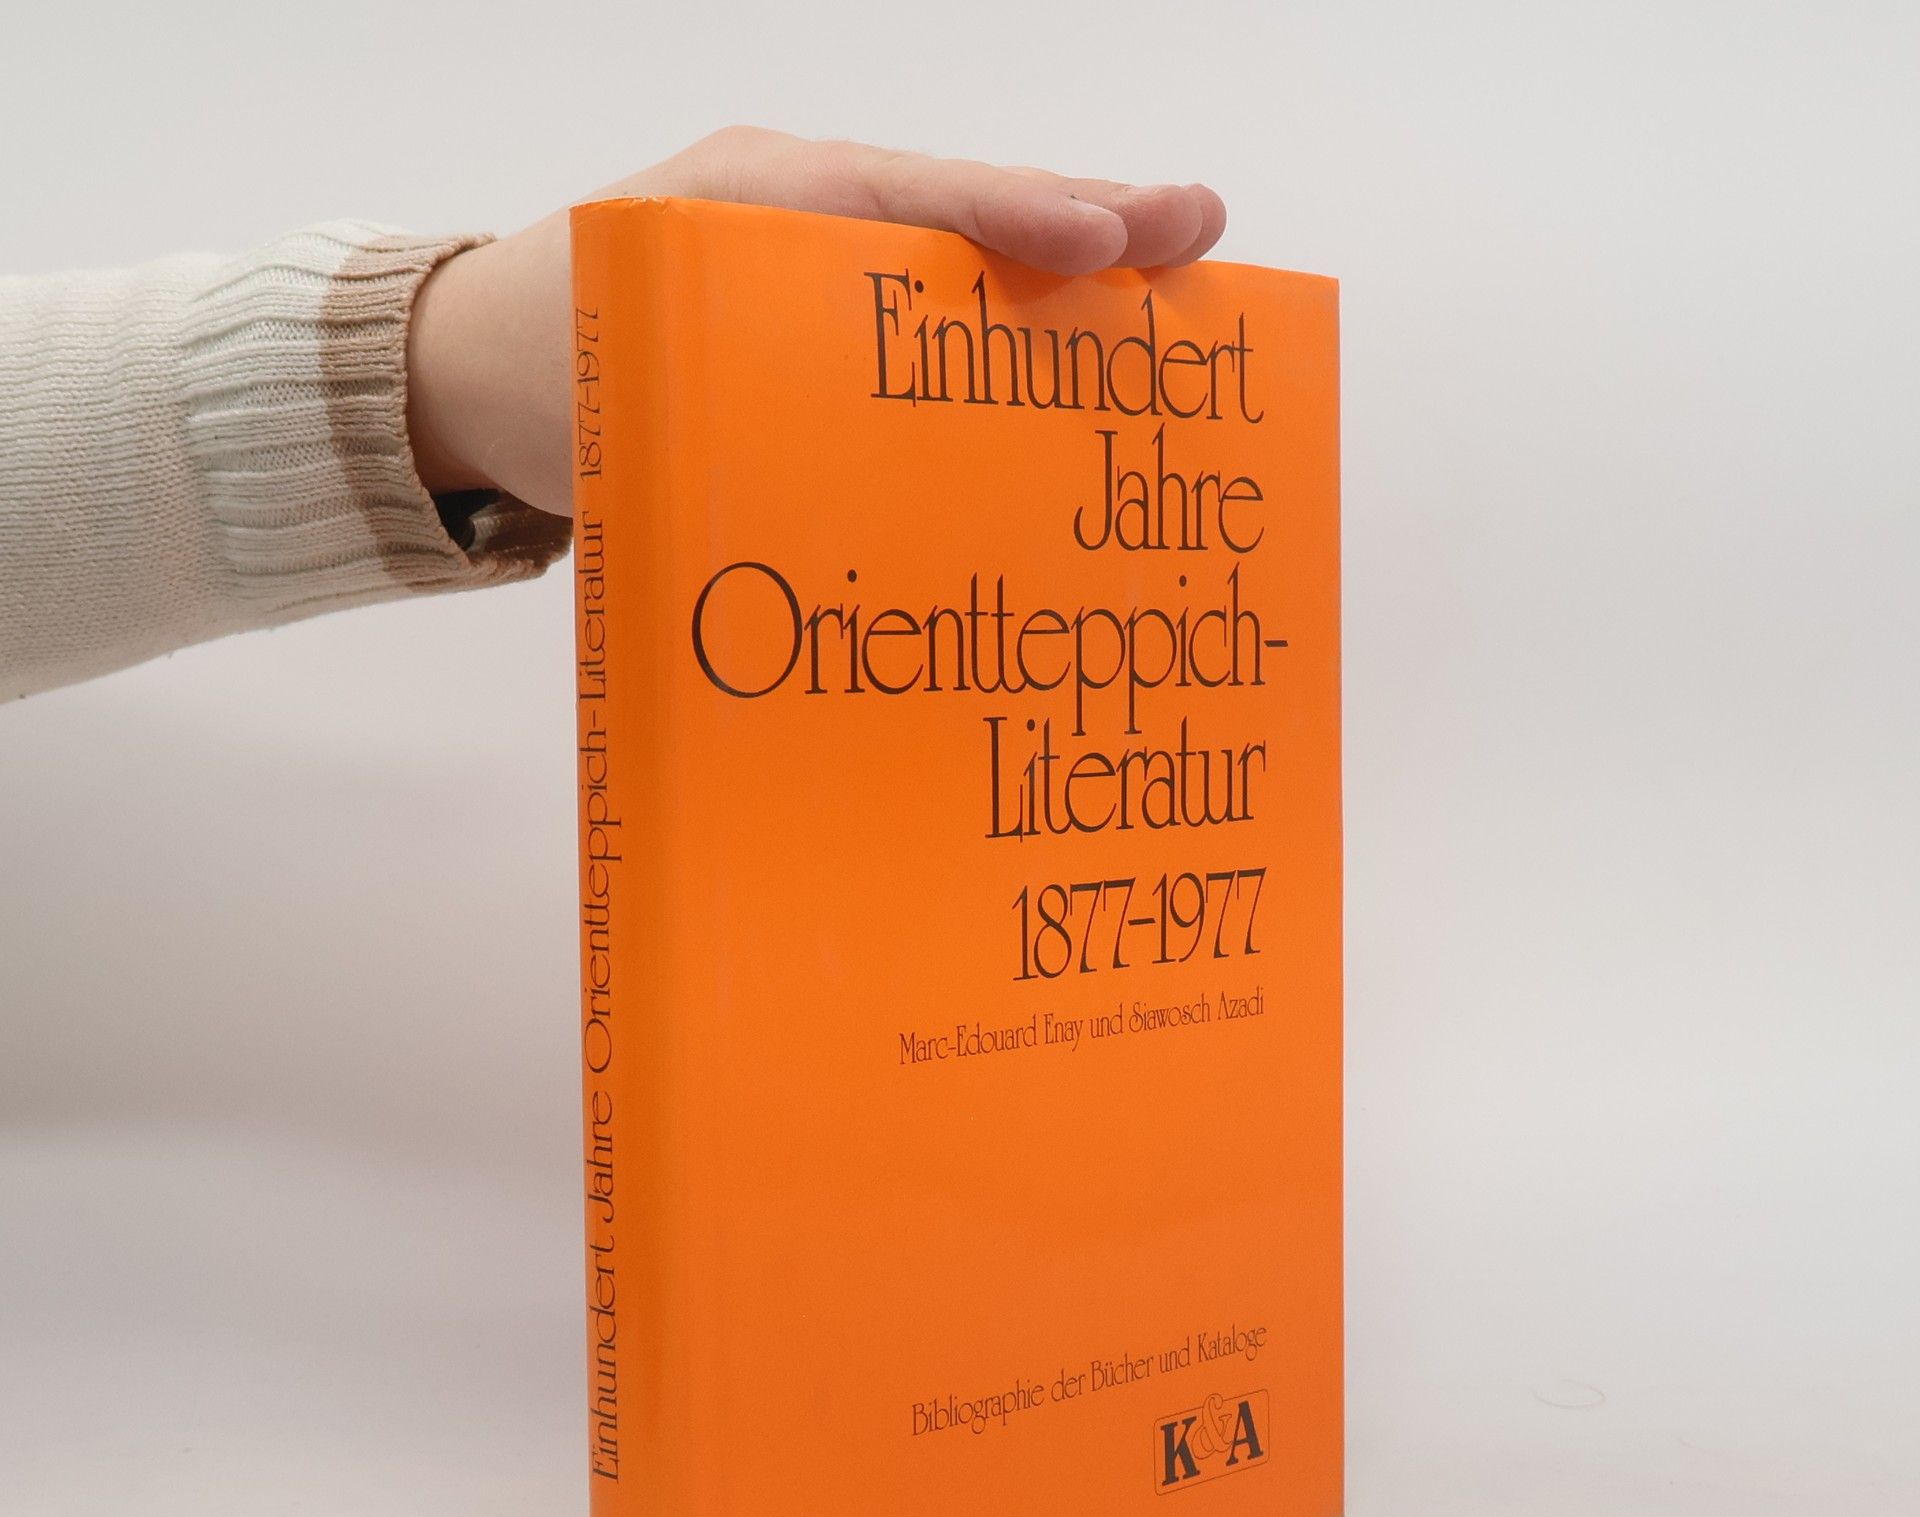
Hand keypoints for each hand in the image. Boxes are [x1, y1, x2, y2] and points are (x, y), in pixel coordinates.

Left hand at [405, 126, 1228, 515]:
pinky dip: (1001, 329)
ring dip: (1062, 280)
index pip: (909, 192)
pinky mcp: (811, 325)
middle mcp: (797, 217)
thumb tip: (865, 500)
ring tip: (1172, 286)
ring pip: (956, 258)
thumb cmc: (540, 369)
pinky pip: (923, 315)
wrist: (461, 381)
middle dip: (1084, 221)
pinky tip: (1070, 366)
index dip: (1014, 215)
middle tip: (1201, 231)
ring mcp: (810, 265)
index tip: (1108, 239)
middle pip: (961, 210)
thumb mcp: (625, 387)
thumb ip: (730, 416)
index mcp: (754, 201)